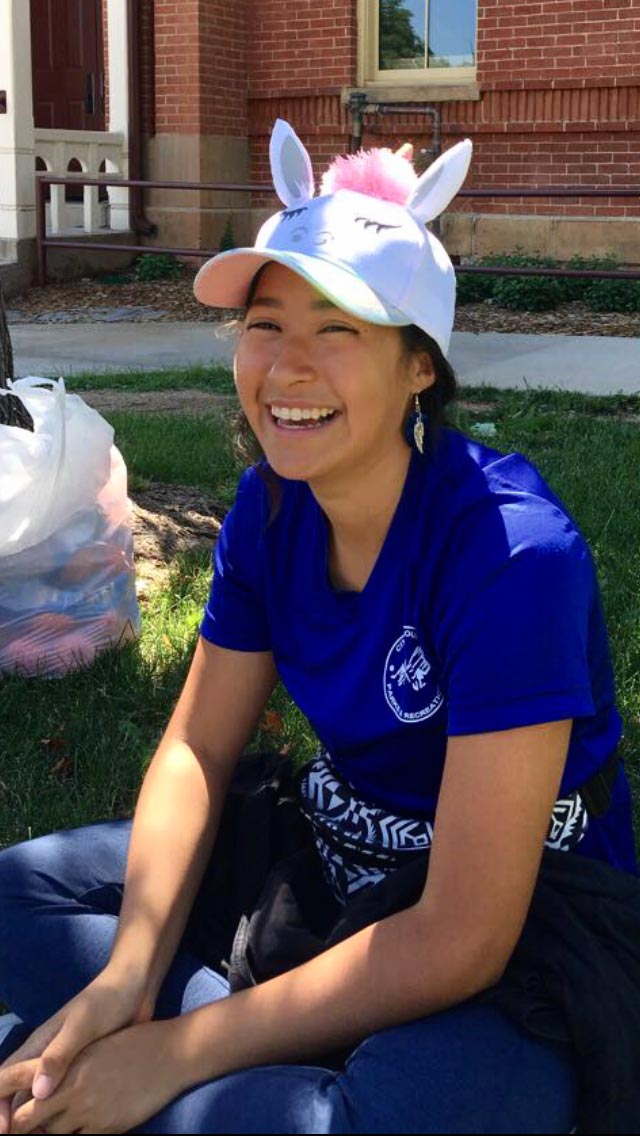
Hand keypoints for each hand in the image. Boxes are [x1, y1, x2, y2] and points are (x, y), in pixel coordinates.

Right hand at [0, 966, 154, 1133]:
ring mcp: (66, 1066)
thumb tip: (37, 1093)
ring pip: (42, 1100)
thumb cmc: (106, 1000)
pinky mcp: (86, 1072)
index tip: (4, 1130)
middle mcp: (47, 1058)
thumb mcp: (82, 1025)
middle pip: (19, 1094)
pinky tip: (72, 1129)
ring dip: (38, 1121)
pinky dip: (62, 1116)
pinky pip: (66, 1099)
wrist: (136, 987)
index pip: (5, 1078)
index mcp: (39, 1045)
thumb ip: (59, 1055)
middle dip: (16, 1119)